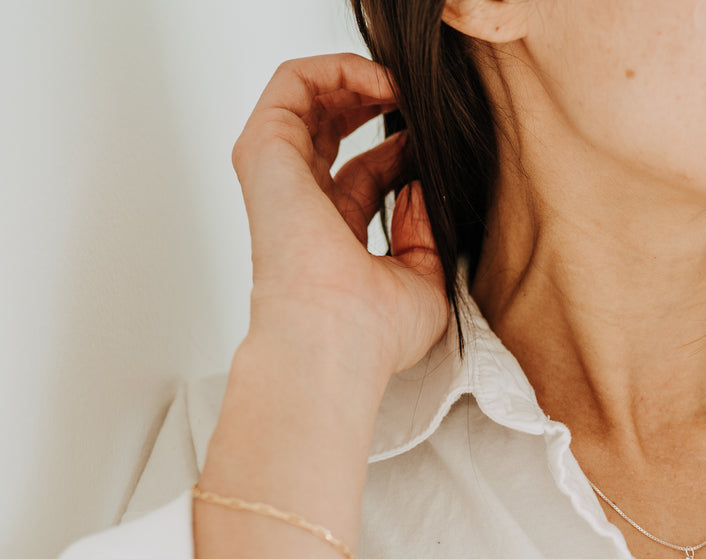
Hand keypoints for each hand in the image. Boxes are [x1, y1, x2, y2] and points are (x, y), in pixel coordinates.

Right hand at [231, 53, 449, 384]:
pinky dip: (339, 68)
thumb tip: (419, 182)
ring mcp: (279, 175)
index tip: (438, 148)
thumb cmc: (375, 334)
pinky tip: (384, 84)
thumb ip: (425, 231)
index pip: (366, 174)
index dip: (404, 150)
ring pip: (308, 97)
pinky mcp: (266, 151)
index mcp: (334, 235)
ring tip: (403, 86)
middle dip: (374, 102)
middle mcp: (302, 202)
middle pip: (330, 128)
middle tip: (418, 102)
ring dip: (358, 78)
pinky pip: (294, 82)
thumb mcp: (424, 281)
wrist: (338, 342)